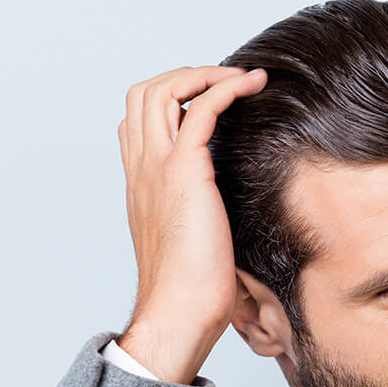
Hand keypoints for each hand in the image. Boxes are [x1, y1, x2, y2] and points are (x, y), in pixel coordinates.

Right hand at [116, 65, 267, 383]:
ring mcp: (158, 168)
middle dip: (182, 78)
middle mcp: (142, 171)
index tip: (206, 107)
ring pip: (164, 91)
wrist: (180, 312)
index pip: (137, 125)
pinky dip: (225, 87)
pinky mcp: (185, 172)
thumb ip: (197, 223)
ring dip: (204, 74)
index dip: (168, 105)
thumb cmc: (189, 294)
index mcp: (140, 188)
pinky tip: (250, 86)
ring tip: (241, 78)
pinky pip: (202, 109)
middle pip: (142, 95)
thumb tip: (225, 228)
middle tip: (222, 84)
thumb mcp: (190, 248)